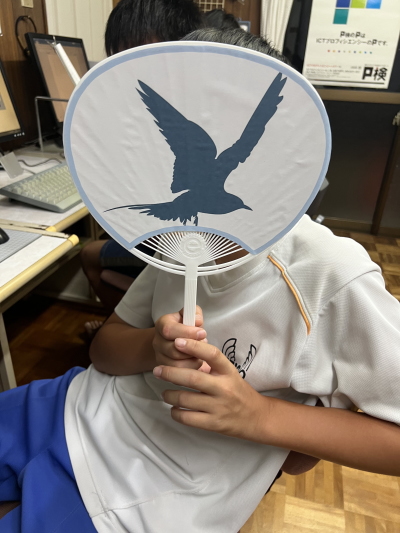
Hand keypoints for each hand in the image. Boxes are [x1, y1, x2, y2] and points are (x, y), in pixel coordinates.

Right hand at [153, 307, 209, 370]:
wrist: (175, 340)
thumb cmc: (186, 326)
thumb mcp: (190, 315)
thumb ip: (195, 314)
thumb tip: (197, 321)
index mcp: (162, 324)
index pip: (169, 330)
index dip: (187, 332)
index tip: (202, 333)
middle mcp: (157, 341)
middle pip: (173, 349)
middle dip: (192, 348)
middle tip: (204, 344)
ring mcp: (159, 357)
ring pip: (176, 364)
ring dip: (193, 359)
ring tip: (201, 353)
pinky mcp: (165, 370)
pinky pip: (179, 373)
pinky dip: (191, 368)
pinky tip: (197, 361)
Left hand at [153, 338, 268, 440]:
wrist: (257, 417)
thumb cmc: (238, 391)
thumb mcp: (229, 374)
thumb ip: (211, 365)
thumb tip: (185, 351)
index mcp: (228, 372)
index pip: (212, 355)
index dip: (194, 347)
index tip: (178, 341)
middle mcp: (224, 388)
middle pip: (192, 378)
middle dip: (170, 373)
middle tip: (157, 370)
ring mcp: (219, 407)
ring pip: (185, 399)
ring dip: (169, 395)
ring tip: (165, 393)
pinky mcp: (214, 424)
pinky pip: (187, 418)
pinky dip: (176, 412)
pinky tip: (174, 408)